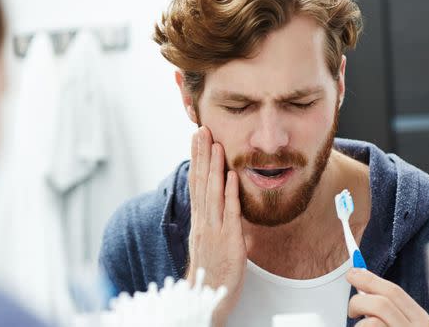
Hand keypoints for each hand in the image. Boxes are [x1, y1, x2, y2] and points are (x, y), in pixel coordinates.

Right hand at [186, 126, 246, 326]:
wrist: (206, 298)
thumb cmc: (211, 271)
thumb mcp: (209, 241)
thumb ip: (214, 221)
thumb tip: (223, 204)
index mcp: (199, 220)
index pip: (196, 183)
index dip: (196, 159)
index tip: (197, 138)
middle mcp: (203, 222)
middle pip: (201, 182)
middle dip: (201, 154)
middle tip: (202, 130)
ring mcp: (214, 230)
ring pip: (212, 193)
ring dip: (214, 167)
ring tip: (215, 144)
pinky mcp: (228, 241)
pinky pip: (230, 213)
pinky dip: (230, 194)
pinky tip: (232, 176)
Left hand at [346, 268, 428, 326]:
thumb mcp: (402, 322)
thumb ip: (391, 307)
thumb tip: (362, 282)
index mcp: (422, 320)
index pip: (395, 292)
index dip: (370, 279)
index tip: (354, 272)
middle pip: (382, 303)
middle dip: (359, 300)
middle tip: (351, 307)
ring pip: (372, 321)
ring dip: (360, 323)